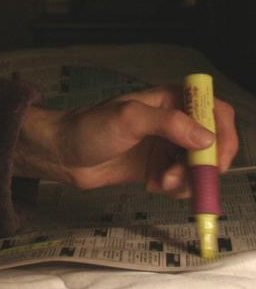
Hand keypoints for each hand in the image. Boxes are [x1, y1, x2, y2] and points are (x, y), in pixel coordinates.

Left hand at [13, 85, 238, 195]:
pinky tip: (156, 186)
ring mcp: (167, 145)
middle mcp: (174, 121)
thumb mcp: (128, 118)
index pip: (215, 110)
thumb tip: (206, 137)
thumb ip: (168, 123)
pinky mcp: (159, 167)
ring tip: (162, 183)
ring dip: (190, 179)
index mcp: (170, 100)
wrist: (63, 154)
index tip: (215, 156)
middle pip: (215, 142)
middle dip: (207, 164)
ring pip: (201, 166)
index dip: (224, 132)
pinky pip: (184, 181)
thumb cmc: (90, 128)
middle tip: (191, 178)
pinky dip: (178, 188)